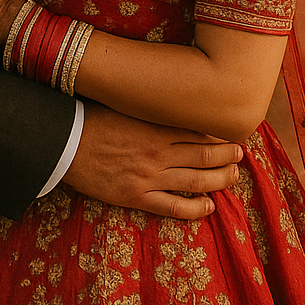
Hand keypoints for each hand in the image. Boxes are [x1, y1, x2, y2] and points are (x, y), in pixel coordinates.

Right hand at [63, 103, 242, 221]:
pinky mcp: (136, 196)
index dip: (219, 133)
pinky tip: (208, 207)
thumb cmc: (92, 116)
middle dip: (227, 155)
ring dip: (219, 179)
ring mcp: (149, 176)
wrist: (64, 142)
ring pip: (196, 181)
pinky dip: (195, 209)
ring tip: (233, 176)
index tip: (231, 132)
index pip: (199, 130)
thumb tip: (172, 95)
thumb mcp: (126, 104)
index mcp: (156, 125)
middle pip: (205, 155)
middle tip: (240, 154)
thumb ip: (151, 105)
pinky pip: (173, 207)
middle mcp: (159, 151)